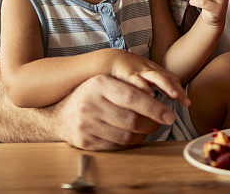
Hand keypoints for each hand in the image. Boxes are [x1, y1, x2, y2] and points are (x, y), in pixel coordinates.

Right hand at [56, 74, 177, 149]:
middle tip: (162, 123)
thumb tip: (160, 99)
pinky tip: (133, 136)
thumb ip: (130, 88)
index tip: (170, 115)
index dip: (155, 108)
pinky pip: (115, 146)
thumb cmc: (91, 96)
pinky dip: (129, 143)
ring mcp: (86, 124)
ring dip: (142, 135)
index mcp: (99, 84)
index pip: (134, 98)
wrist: (60, 115)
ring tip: (148, 129)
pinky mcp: (85, 141)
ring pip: (126, 136)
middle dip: (152, 124)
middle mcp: (91, 104)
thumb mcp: (106, 83)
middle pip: (132, 120)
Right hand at [110, 49, 189, 105]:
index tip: (187, 103)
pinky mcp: (127, 74)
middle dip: (177, 89)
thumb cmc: (128, 72)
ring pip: (156, 77)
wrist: (109, 60)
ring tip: (173, 96)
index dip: (179, 90)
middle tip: (185, 101)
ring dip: (166, 86)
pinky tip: (149, 96)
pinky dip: (143, 88)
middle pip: (168, 79)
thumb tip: (171, 97)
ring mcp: (140, 71)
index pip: (171, 80)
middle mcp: (150, 70)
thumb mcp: (146, 77)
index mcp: (155, 72)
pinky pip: (136, 80)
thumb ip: (158, 85)